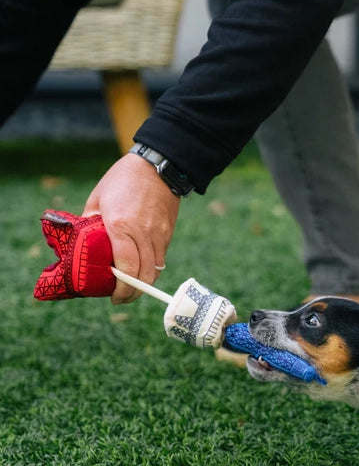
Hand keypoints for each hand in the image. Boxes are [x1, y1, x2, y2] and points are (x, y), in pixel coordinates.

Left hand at [83, 153, 180, 303]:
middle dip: (133, 293)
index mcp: (120, 226)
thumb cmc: (123, 180)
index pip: (126, 268)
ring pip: (155, 270)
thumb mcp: (98, 199)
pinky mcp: (167, 233)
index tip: (114, 297)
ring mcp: (158, 234)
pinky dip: (152, 269)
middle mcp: (142, 234)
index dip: (122, 288)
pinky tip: (142, 270)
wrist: (158, 167)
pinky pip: (160, 259)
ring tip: (132, 287)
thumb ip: (91, 223)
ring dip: (144, 283)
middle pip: (144, 275)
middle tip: (122, 298)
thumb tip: (84, 244)